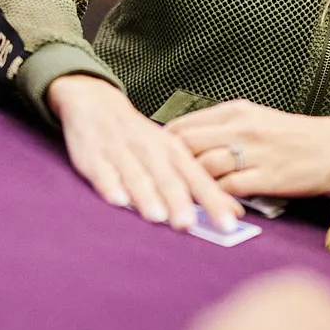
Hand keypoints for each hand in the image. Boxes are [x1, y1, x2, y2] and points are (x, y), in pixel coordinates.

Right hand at [47, 74, 243, 232]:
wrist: (97, 104)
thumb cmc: (141, 138)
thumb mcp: (173, 155)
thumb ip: (200, 185)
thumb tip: (235, 214)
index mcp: (173, 151)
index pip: (197, 178)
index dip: (213, 201)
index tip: (228, 224)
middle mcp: (150, 151)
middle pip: (167, 178)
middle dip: (178, 201)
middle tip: (188, 224)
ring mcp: (121, 152)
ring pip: (136, 175)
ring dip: (146, 196)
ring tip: (157, 216)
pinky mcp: (94, 156)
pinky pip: (102, 172)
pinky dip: (110, 185)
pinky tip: (117, 200)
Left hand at [166, 100, 329, 197]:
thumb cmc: (295, 137)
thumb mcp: (256, 120)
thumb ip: (223, 128)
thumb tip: (186, 141)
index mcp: (237, 111)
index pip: (184, 125)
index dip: (163, 145)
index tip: (153, 160)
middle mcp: (242, 128)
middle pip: (188, 144)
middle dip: (169, 165)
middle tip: (158, 182)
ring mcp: (255, 152)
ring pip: (204, 167)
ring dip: (189, 185)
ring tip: (177, 198)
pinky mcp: (268, 176)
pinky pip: (229, 188)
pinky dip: (215, 198)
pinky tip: (209, 206)